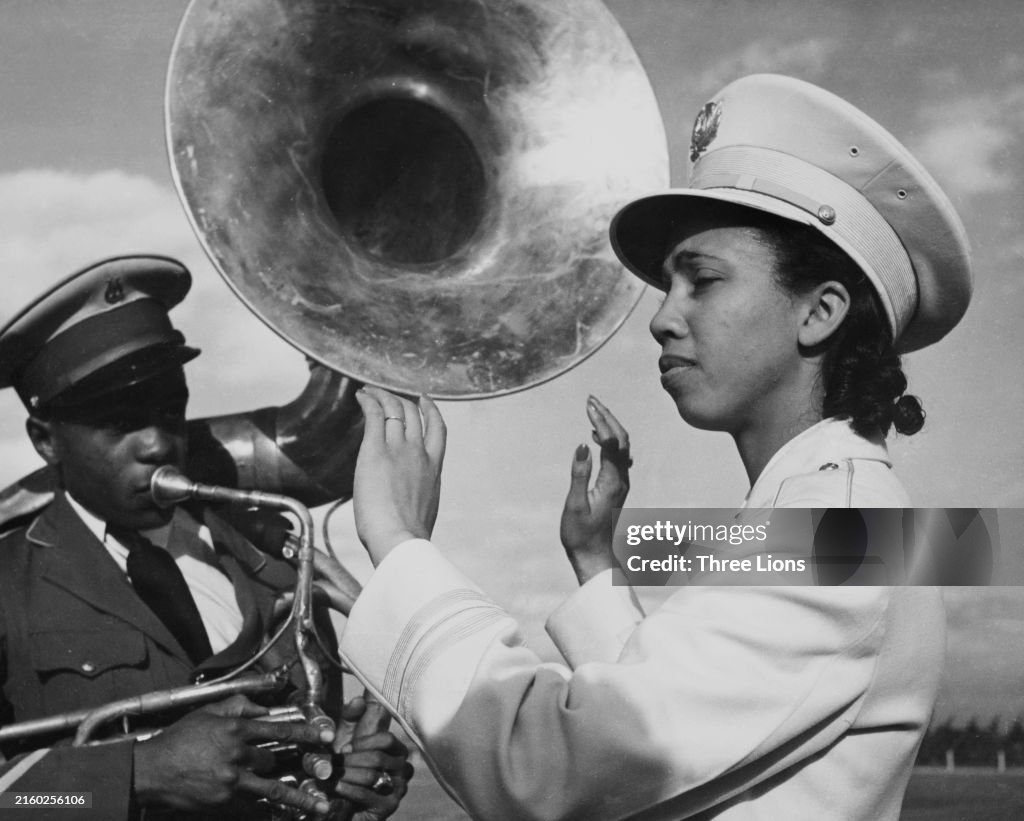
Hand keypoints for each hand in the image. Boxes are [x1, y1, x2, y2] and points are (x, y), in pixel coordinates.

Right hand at [132, 695, 334, 815]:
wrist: (150, 772)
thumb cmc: (178, 739)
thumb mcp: (206, 714)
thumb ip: (237, 706)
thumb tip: (263, 708)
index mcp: (235, 729)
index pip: (278, 730)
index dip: (305, 733)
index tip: (325, 736)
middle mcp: (237, 754)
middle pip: (272, 761)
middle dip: (279, 763)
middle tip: (297, 767)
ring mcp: (231, 781)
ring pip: (272, 789)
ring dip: (298, 798)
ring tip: (320, 806)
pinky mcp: (223, 802)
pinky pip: (253, 806)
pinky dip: (269, 810)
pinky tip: (284, 816)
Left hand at [329, 696, 411, 819]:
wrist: (341, 802)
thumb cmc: (346, 767)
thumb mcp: (346, 739)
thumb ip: (350, 718)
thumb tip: (359, 699)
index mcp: (397, 751)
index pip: (387, 740)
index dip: (364, 742)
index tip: (345, 748)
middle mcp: (403, 769)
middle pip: (378, 758)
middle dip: (350, 761)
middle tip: (334, 763)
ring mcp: (398, 789)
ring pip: (372, 775)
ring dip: (346, 775)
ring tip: (332, 775)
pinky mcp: (388, 807)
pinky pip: (366, 794)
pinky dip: (347, 789)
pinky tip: (336, 787)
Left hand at [353, 387, 445, 564]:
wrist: (401, 539)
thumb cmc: (408, 538)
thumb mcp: (423, 513)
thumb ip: (417, 500)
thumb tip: (407, 511)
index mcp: (434, 469)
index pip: (438, 430)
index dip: (431, 410)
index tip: (424, 401)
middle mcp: (420, 453)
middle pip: (414, 414)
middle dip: (401, 400)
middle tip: (387, 395)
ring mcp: (399, 449)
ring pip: (394, 409)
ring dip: (381, 396)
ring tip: (369, 392)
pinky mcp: (376, 450)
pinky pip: (375, 415)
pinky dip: (369, 401)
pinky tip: (361, 396)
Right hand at [560, 396, 630, 584]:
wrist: (594, 558)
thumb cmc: (581, 535)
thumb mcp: (575, 505)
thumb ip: (579, 475)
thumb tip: (581, 446)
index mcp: (612, 481)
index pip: (611, 441)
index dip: (601, 420)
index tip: (588, 404)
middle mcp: (621, 479)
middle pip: (621, 439)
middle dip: (607, 416)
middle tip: (591, 399)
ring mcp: (621, 483)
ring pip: (621, 446)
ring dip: (608, 426)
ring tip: (591, 410)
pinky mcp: (616, 487)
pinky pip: (617, 456)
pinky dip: (608, 440)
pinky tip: (595, 438)